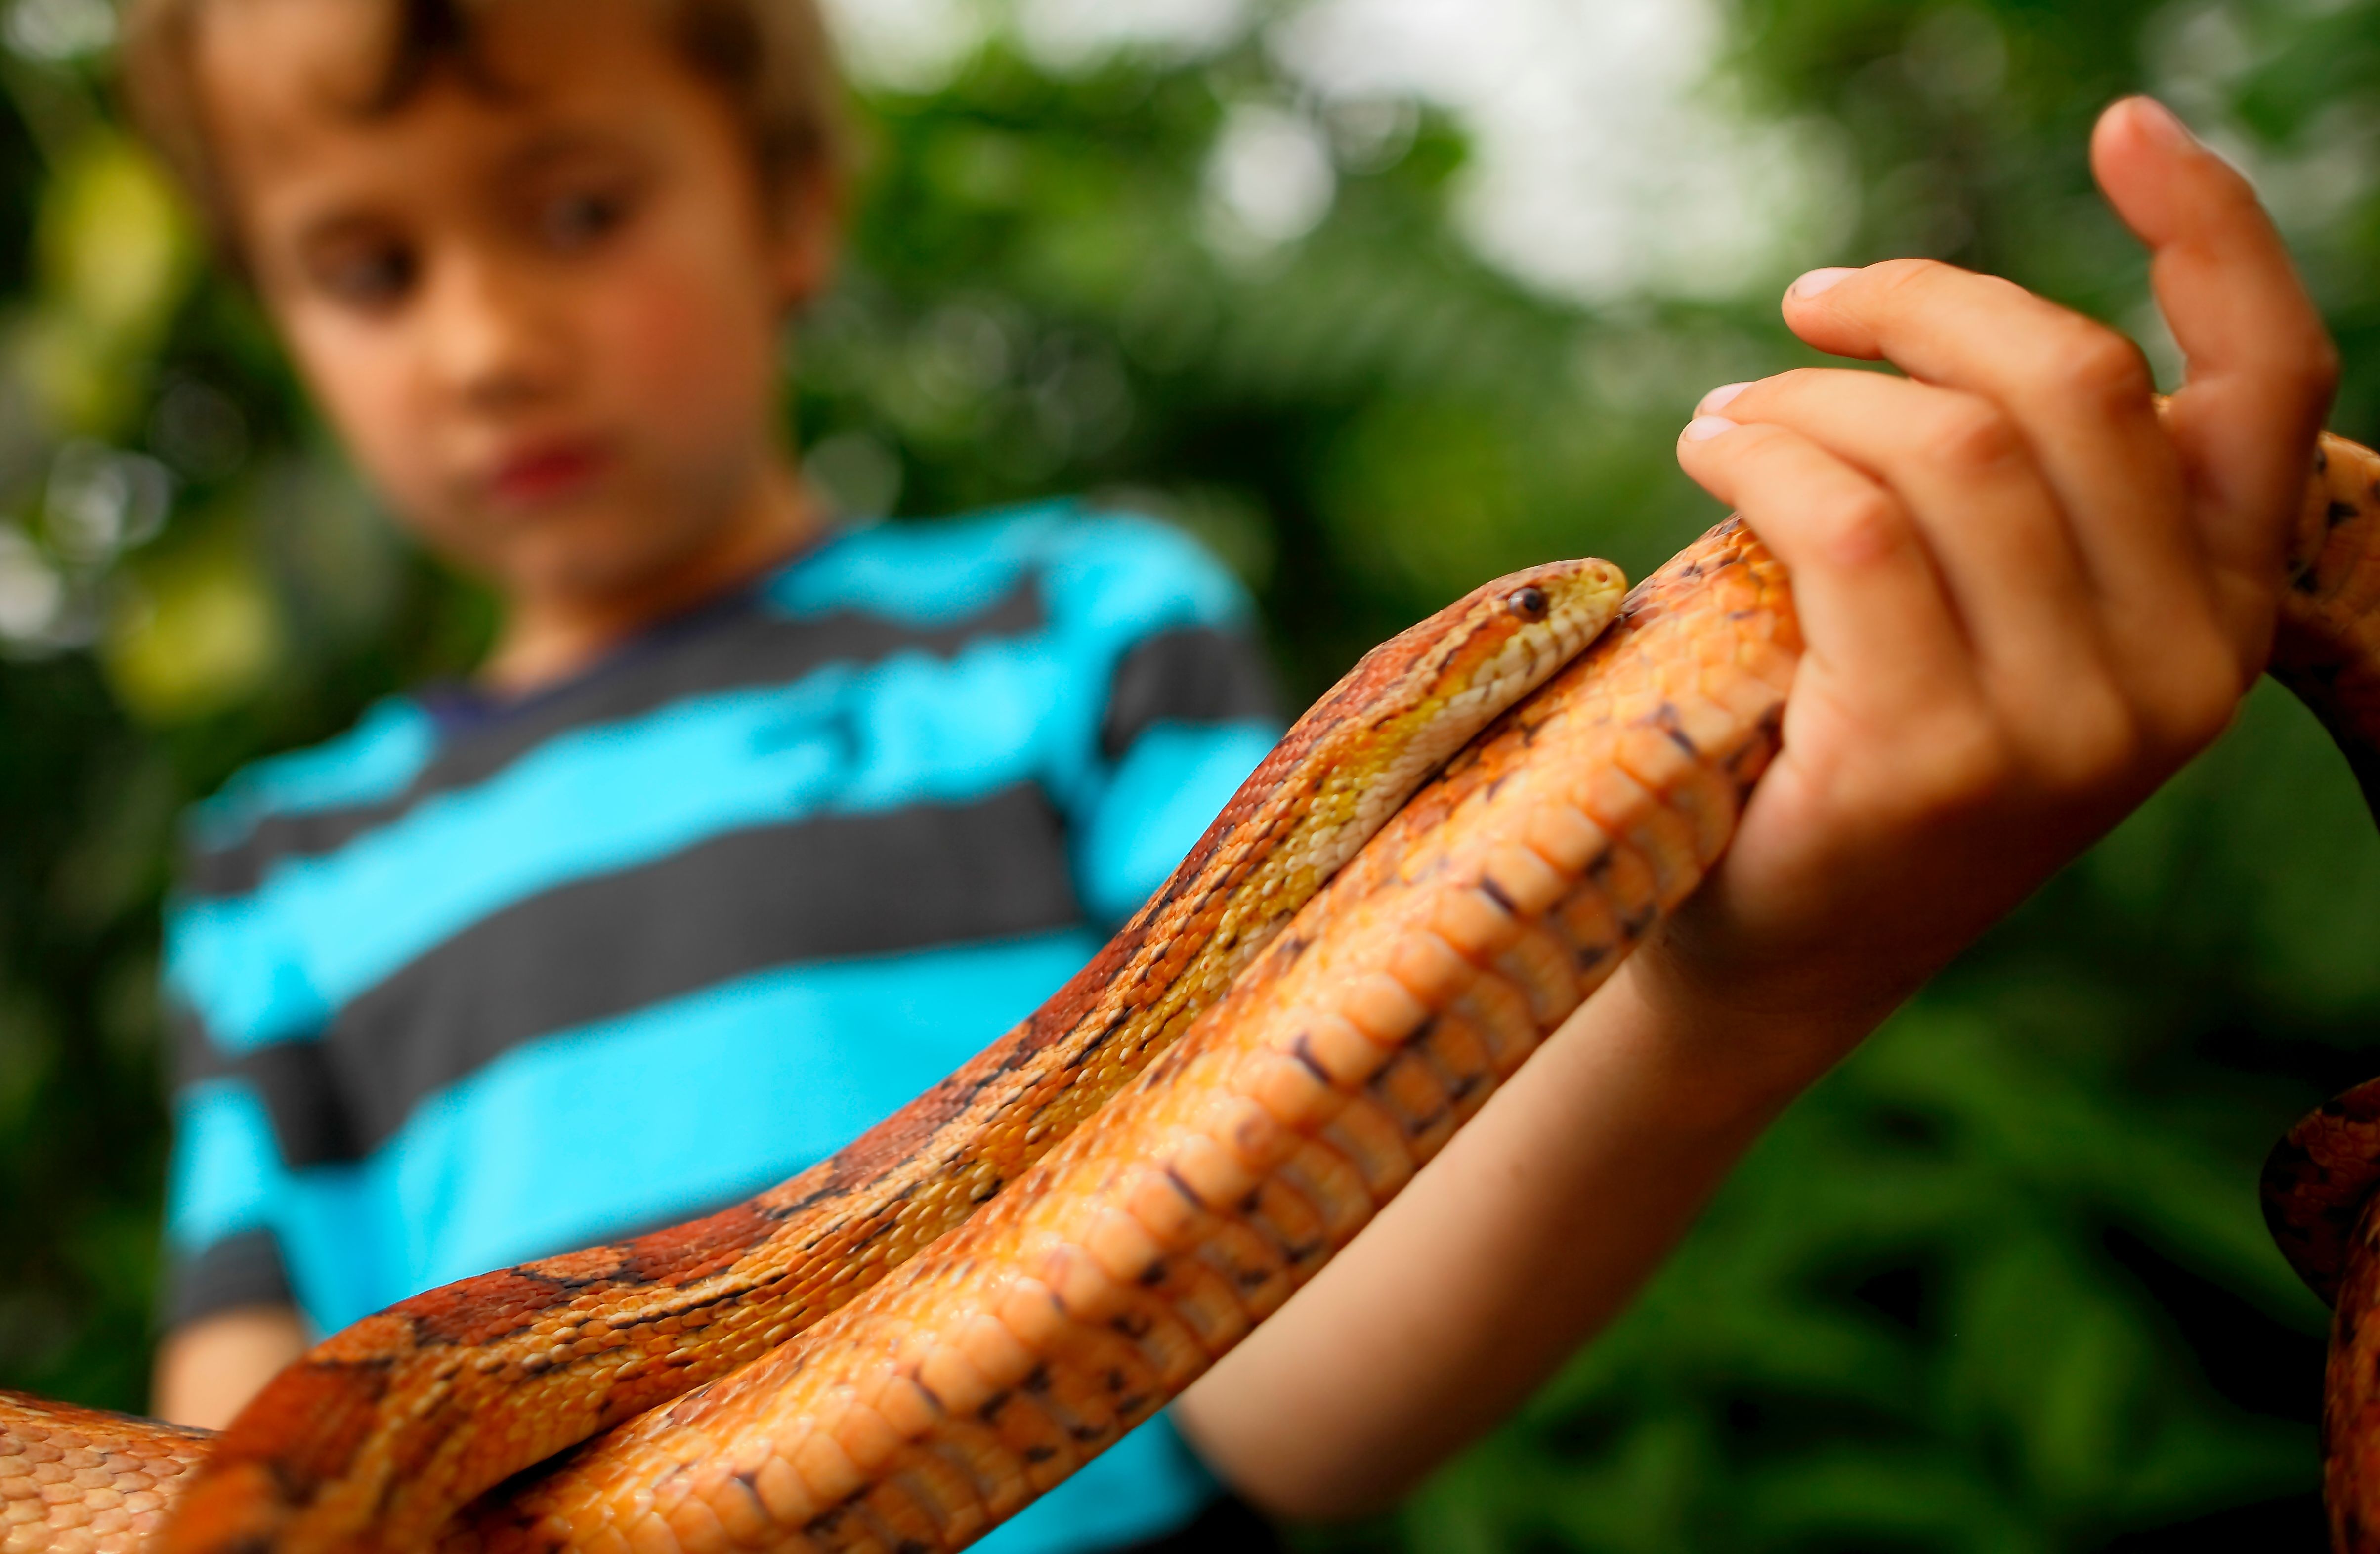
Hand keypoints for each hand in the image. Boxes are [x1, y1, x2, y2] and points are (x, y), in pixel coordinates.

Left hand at [1650, 96, 2337, 1087]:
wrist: (1774, 953)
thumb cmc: (1864, 753)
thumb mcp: (1996, 624)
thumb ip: (2033, 502)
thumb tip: (1945, 324)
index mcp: (2218, 617)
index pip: (2270, 382)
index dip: (2211, 232)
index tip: (2120, 129)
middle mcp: (2180, 675)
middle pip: (2073, 382)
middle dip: (1922, 306)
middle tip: (1810, 307)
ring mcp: (2066, 728)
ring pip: (1948, 446)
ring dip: (1811, 396)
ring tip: (1729, 416)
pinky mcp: (1934, 761)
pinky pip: (1850, 525)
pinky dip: (1764, 454)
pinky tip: (1712, 451)